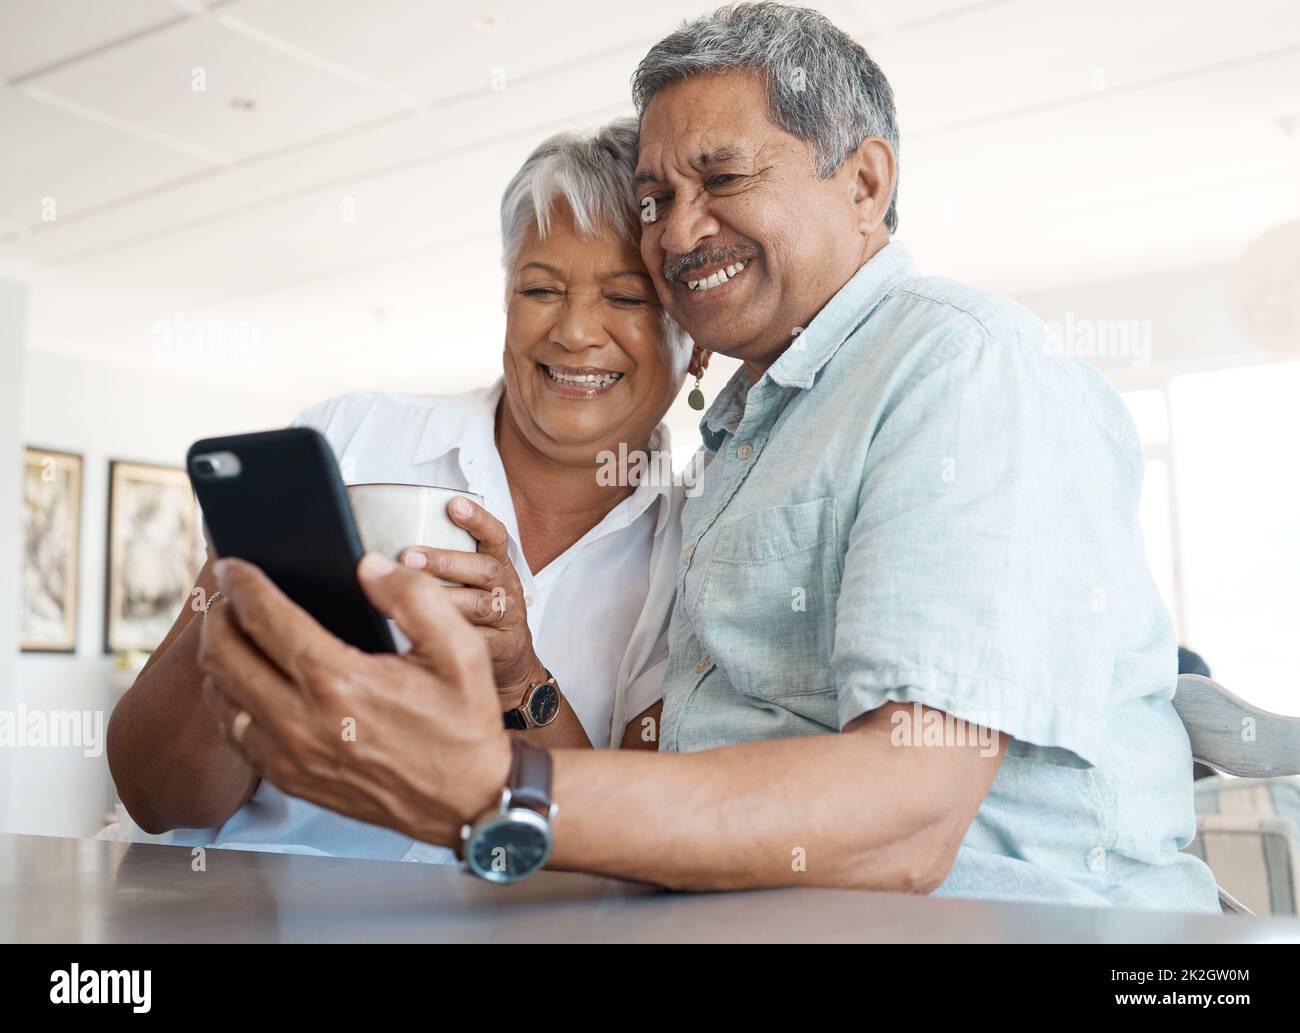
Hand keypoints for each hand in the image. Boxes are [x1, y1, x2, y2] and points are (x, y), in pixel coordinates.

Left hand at [196, 553, 511, 846]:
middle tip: (230, 595)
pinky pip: (234, 731)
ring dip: (220, 656)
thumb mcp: (461, 651)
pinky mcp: (289, 778)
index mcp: (341, 681)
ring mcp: (290, 755)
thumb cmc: (463, 726)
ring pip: (220, 694)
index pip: (264, 618)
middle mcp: (302, 721)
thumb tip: (369, 566)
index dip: (240, 583)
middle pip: (222, 655)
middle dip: (218, 614)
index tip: (233, 564)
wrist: (465, 803)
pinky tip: (251, 681)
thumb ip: (416, 598)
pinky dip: (231, 699)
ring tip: (238, 633)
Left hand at [399, 497, 543, 708]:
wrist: (510, 659)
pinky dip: (447, 636)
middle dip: (446, 560)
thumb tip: (378, 552)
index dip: (476, 519)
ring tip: (409, 596)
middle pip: (484, 569)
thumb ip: (437, 562)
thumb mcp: (468, 581)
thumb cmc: (476, 612)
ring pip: (479, 605)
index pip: (494, 536)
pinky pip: (475, 641)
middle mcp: (504, 587)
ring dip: (443, 597)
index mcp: (497, 565)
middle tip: (409, 556)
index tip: (453, 505)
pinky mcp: (501, 648)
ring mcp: (505, 618)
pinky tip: (421, 634)